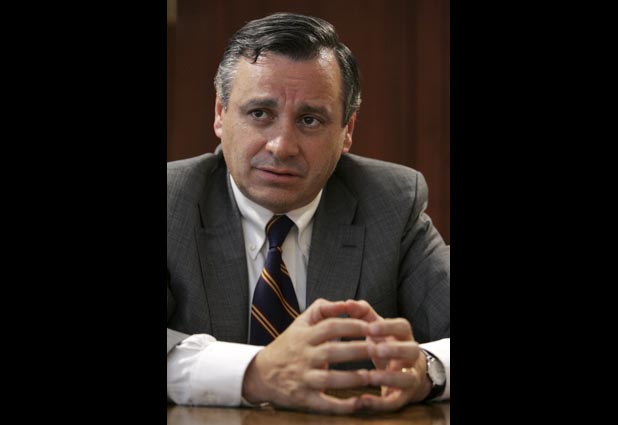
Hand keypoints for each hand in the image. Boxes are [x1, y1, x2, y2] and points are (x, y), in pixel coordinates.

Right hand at [242, 298, 372, 413]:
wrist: (261, 373)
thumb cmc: (289, 345)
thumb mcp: (300, 323)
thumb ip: (322, 309)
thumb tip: (345, 303)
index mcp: (305, 336)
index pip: (330, 327)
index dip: (352, 326)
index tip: (372, 327)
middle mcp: (303, 356)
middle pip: (332, 351)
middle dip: (358, 350)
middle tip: (380, 349)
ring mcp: (303, 378)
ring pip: (329, 379)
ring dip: (352, 378)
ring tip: (372, 376)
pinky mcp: (303, 398)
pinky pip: (324, 403)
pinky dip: (342, 406)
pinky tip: (359, 403)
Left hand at [344, 300, 431, 410]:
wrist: (402, 371)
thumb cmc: (383, 344)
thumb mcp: (376, 328)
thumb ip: (363, 314)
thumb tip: (347, 302)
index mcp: (403, 336)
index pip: (403, 327)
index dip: (388, 327)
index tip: (370, 328)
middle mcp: (411, 355)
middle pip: (412, 350)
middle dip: (395, 350)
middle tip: (375, 349)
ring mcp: (410, 376)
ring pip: (407, 377)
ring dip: (389, 377)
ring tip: (370, 377)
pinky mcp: (403, 396)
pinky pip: (395, 401)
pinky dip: (381, 402)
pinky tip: (363, 400)